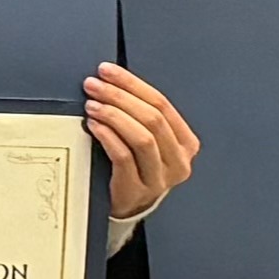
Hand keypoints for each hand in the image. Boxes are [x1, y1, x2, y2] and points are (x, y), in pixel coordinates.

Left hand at [83, 61, 198, 225]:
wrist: (127, 207)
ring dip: (113, 114)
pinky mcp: (137, 190)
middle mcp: (179, 161)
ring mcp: (160, 179)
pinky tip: (94, 125)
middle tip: (94, 85)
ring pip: (142, 137)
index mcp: (186, 144)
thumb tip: (112, 80)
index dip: (133, 84)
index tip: (107, 71)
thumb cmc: (136, 167)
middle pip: (152, 119)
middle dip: (120, 96)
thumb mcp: (150, 142)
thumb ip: (142, 115)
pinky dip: (108, 136)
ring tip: (92, 104)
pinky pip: (123, 157)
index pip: (162, 104)